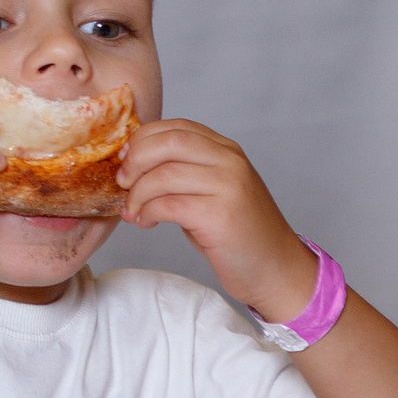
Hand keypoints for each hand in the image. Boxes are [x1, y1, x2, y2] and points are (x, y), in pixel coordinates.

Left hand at [116, 119, 314, 320]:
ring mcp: (229, 187)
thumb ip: (182, 171)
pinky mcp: (221, 216)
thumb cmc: (236, 233)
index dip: (142, 139)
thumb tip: (130, 164)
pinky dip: (147, 212)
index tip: (124, 159)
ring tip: (132, 212)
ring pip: (163, 175)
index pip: (176, 127)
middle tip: (121, 183)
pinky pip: (168, 204)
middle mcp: (231, 162)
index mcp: (227, 150)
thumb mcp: (211, 190)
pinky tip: (145, 222)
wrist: (275, 269)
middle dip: (135, 160)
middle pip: (168, 143)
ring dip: (136, 194)